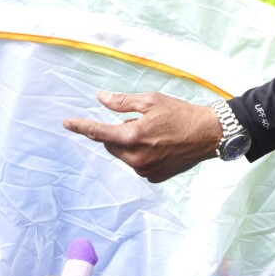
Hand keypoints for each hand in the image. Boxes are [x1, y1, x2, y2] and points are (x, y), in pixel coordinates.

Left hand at [63, 91, 222, 182]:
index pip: (98, 132)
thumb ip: (122, 102)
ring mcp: (145, 171)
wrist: (207, 134)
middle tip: (139, 121)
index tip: (67, 123)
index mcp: (132, 137)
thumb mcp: (151, 101)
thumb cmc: (180, 113)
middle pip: (111, 144)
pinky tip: (159, 145)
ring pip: (123, 154)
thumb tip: (100, 98)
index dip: (81, 126)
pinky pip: (137, 163)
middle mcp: (135, 158)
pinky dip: (141, 153)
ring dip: (129, 143)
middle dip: (117, 132)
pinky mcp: (153, 177)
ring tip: (153, 133)